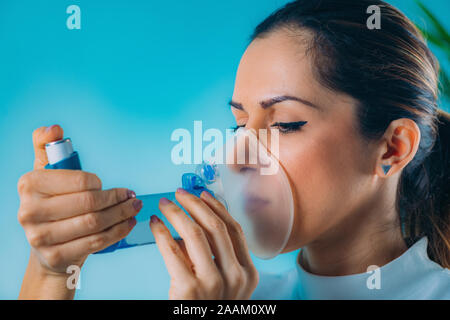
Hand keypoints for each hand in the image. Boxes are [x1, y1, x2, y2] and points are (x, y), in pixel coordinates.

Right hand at [18, 125, 141, 297]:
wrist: (47, 248)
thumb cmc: (53, 204)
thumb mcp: (46, 173)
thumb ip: (47, 146)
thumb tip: (54, 129)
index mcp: (29, 184)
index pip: (79, 181)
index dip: (99, 183)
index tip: (107, 184)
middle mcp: (29, 211)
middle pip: (89, 203)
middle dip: (117, 198)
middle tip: (132, 196)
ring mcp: (41, 237)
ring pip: (95, 222)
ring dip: (122, 214)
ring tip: (134, 207)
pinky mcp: (56, 255)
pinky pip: (96, 241)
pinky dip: (118, 231)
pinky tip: (128, 223)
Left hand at [149, 188, 258, 299]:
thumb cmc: (206, 307)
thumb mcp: (223, 283)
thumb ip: (215, 255)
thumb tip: (193, 220)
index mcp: (248, 273)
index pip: (234, 229)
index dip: (216, 207)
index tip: (201, 193)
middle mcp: (236, 276)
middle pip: (216, 226)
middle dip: (195, 204)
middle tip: (179, 193)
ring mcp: (214, 284)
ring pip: (195, 233)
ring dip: (177, 213)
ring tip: (164, 205)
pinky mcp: (189, 290)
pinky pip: (173, 250)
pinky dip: (161, 232)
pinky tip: (155, 224)